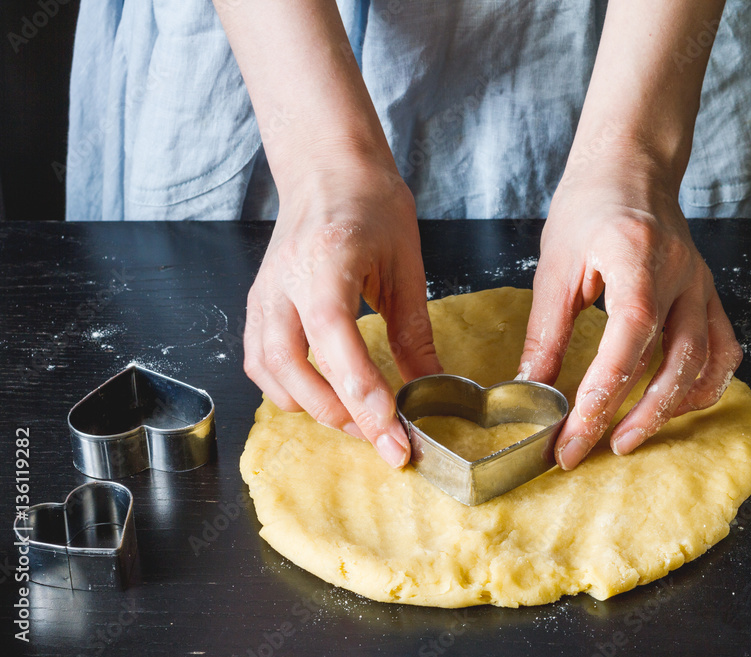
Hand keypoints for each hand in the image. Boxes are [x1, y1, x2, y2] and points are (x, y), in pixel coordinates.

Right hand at [243, 155, 441, 467]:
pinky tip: (322, 397)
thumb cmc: (371, 205)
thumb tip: (431, 387)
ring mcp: (263, 294)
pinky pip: (260, 363)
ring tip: (359, 419)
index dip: (363, 393)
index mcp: (326, 260)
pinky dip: (288, 391)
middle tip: (382, 436)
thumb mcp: (406, 265)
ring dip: (312, 407)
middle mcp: (284, 280)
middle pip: (291, 367)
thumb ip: (414, 332)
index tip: (394, 434)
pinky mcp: (258, 305)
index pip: (335, 339)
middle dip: (338, 413)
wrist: (328, 170)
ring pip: (270, 372)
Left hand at [518, 148, 741, 468]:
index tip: (570, 439)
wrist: (629, 167)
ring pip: (708, 362)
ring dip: (673, 407)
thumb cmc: (587, 207)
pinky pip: (724, 348)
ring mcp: (702, 284)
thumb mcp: (554, 266)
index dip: (599, 400)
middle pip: (676, 363)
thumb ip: (548, 332)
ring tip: (633, 435)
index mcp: (638, 261)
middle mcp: (681, 275)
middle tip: (600, 447)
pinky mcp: (708, 293)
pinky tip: (675, 402)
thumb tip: (531, 391)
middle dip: (638, 416)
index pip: (626, 346)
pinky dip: (704, 383)